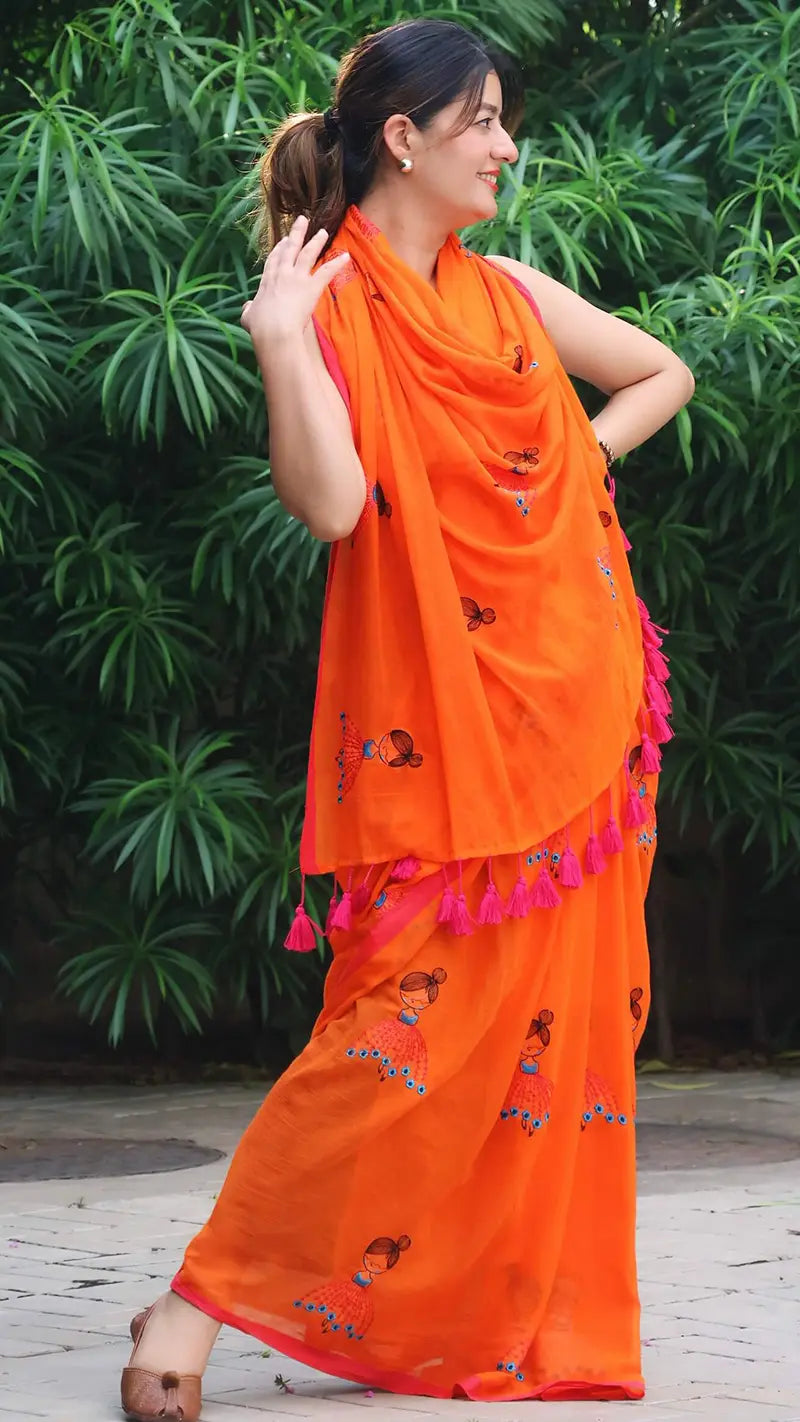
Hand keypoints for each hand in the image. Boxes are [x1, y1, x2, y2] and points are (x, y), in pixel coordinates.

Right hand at [240, 215, 350, 348]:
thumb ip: (248, 310)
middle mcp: (282, 274)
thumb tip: (247, 309)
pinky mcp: (312, 287)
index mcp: (267, 280)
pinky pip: (326, 272)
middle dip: (296, 233)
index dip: (279, 249)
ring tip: (323, 232)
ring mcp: (297, 278)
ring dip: (316, 242)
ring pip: (308, 254)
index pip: (274, 259)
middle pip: (290, 248)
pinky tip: (346, 257)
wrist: (274, 331)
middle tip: (303, 220)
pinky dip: (337, 264)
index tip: (283, 240)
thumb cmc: (260, 327)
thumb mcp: (248, 317)